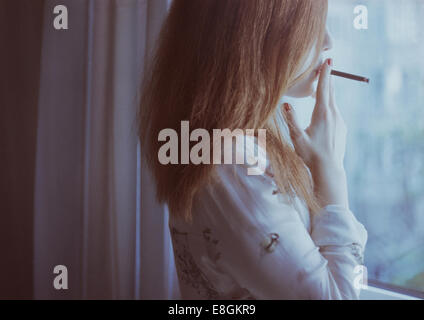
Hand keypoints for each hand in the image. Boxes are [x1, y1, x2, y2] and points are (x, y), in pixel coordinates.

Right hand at [283, 58, 348, 207]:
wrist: (329, 169)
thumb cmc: (311, 154)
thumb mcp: (297, 138)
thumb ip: (291, 120)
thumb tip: (286, 104)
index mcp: (322, 114)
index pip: (323, 89)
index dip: (325, 74)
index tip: (328, 60)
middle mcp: (334, 115)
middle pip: (331, 92)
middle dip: (328, 78)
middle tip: (327, 65)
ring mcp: (340, 121)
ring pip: (333, 102)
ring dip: (328, 93)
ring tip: (323, 86)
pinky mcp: (342, 128)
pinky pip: (335, 113)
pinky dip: (329, 107)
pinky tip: (324, 112)